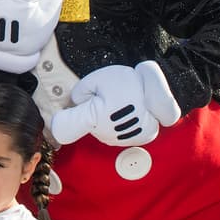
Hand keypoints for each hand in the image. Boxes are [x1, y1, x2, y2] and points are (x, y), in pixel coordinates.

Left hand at [49, 61, 181, 147]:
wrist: (161, 93)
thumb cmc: (128, 82)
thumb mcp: (97, 78)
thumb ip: (80, 91)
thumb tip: (75, 101)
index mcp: (92, 118)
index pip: (65, 129)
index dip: (59, 123)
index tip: (57, 117)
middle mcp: (104, 133)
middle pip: (86, 125)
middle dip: (89, 113)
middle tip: (105, 97)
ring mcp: (119, 139)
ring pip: (101, 130)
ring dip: (105, 119)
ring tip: (120, 103)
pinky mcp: (133, 140)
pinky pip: (116, 132)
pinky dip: (118, 123)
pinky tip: (128, 111)